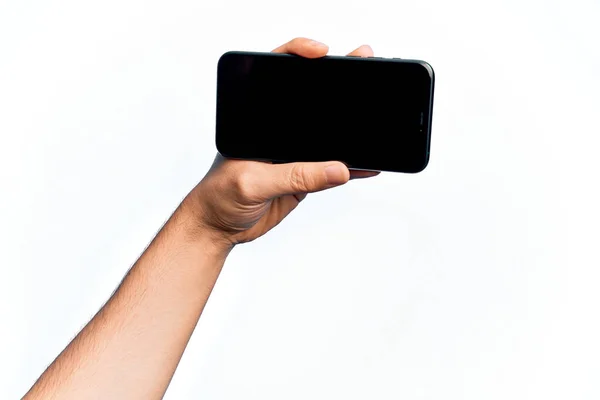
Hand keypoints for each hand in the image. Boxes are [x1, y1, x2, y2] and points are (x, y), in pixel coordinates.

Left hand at [186, 38, 378, 247]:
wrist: (218, 227)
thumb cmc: (218, 197)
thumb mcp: (252, 182)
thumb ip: (296, 176)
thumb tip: (337, 169)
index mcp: (255, 118)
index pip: (276, 76)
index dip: (298, 54)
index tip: (322, 52)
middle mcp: (275, 130)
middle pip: (309, 99)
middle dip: (336, 83)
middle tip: (362, 66)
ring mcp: (292, 152)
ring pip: (325, 133)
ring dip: (348, 125)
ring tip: (374, 112)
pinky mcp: (303, 174)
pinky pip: (331, 167)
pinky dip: (351, 167)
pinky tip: (368, 164)